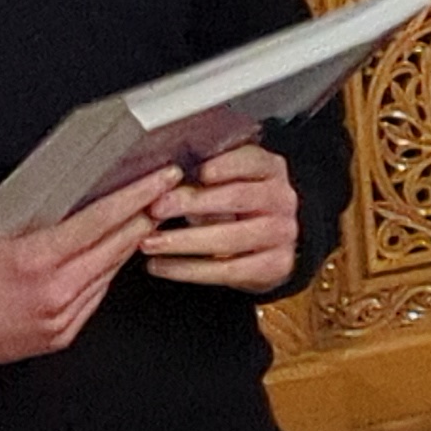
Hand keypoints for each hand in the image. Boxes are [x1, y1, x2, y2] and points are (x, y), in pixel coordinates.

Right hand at [0, 168, 177, 374]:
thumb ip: (41, 225)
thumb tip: (79, 205)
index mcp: (35, 262)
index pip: (101, 222)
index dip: (136, 197)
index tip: (161, 180)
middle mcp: (54, 293)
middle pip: (116, 247)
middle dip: (145, 217)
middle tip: (166, 194)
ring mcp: (60, 318)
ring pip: (110, 272)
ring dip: (127, 246)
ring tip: (141, 220)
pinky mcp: (60, 336)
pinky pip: (95, 298)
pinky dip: (104, 274)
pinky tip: (107, 258)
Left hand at [138, 143, 302, 292]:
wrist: (268, 244)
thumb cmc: (235, 206)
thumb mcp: (226, 182)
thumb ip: (202, 179)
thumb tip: (162, 184)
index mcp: (271, 170)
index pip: (251, 161)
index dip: (224, 165)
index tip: (195, 172)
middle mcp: (282, 199)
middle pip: (238, 198)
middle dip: (193, 203)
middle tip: (156, 209)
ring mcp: (282, 233)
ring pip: (230, 239)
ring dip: (184, 241)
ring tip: (148, 242)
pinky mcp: (275, 265)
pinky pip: (226, 269)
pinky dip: (188, 269)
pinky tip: (159, 266)